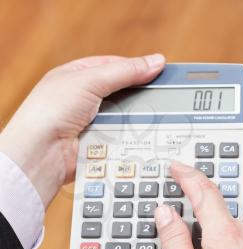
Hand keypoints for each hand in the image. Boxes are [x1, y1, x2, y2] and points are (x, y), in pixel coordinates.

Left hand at [0, 54, 164, 207]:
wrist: (42, 152)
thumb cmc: (53, 110)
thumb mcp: (89, 80)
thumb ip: (124, 72)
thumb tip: (155, 62)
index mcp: (76, 76)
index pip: (112, 66)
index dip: (134, 67)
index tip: (157, 71)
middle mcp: (82, 98)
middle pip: (119, 92)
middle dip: (137, 95)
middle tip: (160, 96)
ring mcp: (89, 121)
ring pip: (121, 116)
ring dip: (133, 117)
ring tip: (155, 116)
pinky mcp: (95, 142)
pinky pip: (118, 135)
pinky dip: (128, 134)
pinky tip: (140, 134)